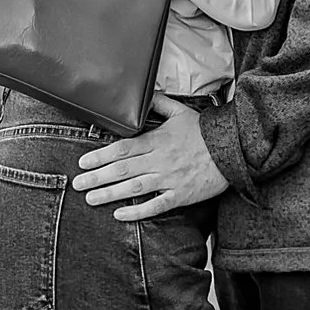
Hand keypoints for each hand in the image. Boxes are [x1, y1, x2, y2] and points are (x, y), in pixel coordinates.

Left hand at [72, 100, 228, 219]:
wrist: (231, 149)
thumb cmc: (204, 131)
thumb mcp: (181, 111)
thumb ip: (159, 104)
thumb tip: (143, 94)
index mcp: (157, 140)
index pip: (123, 148)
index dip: (101, 156)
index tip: (83, 162)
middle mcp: (159, 161)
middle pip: (122, 170)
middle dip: (97, 177)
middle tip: (78, 183)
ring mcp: (169, 180)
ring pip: (134, 188)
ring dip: (110, 194)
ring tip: (90, 199)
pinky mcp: (180, 196)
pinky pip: (155, 206)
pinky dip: (137, 212)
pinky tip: (120, 215)